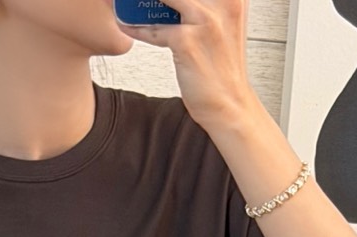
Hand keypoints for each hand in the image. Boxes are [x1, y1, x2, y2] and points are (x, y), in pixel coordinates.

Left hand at [114, 0, 259, 132]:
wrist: (230, 106)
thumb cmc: (222, 67)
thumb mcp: (222, 24)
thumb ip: (203, 4)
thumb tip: (167, 0)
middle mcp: (224, 2)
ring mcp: (205, 20)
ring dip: (138, 0)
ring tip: (126, 1)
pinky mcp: (187, 41)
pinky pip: (153, 28)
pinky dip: (136, 26)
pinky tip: (127, 24)